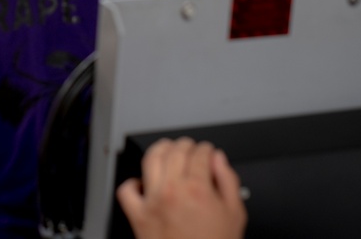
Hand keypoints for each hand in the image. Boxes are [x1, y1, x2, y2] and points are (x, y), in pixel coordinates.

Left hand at [116, 138, 246, 238]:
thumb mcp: (234, 215)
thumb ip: (228, 182)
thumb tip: (219, 160)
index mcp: (198, 190)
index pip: (200, 154)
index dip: (205, 148)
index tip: (207, 150)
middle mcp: (172, 191)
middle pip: (175, 151)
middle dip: (185, 144)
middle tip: (190, 147)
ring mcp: (152, 202)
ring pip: (150, 160)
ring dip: (159, 149)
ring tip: (166, 149)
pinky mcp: (137, 216)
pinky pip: (126, 191)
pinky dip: (132, 183)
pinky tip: (143, 182)